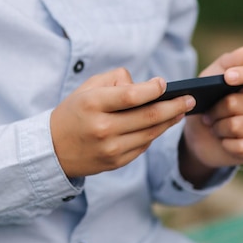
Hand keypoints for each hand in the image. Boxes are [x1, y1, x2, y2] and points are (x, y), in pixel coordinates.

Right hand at [50, 68, 195, 177]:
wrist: (53, 149)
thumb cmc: (75, 111)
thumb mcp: (87, 88)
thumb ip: (116, 80)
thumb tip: (146, 86)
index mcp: (93, 105)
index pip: (131, 96)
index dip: (153, 89)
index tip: (164, 83)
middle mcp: (103, 128)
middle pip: (149, 117)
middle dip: (174, 106)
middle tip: (190, 99)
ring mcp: (111, 149)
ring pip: (151, 133)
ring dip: (170, 121)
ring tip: (181, 110)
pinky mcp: (116, 162)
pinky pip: (143, 146)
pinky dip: (154, 134)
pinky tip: (162, 124)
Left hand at [181, 47, 242, 184]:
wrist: (199, 138)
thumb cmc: (206, 105)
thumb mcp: (207, 82)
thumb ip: (224, 64)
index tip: (228, 77)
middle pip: (235, 103)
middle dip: (215, 110)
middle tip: (209, 115)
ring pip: (236, 125)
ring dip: (218, 128)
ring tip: (215, 128)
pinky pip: (240, 146)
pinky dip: (225, 144)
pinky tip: (224, 142)